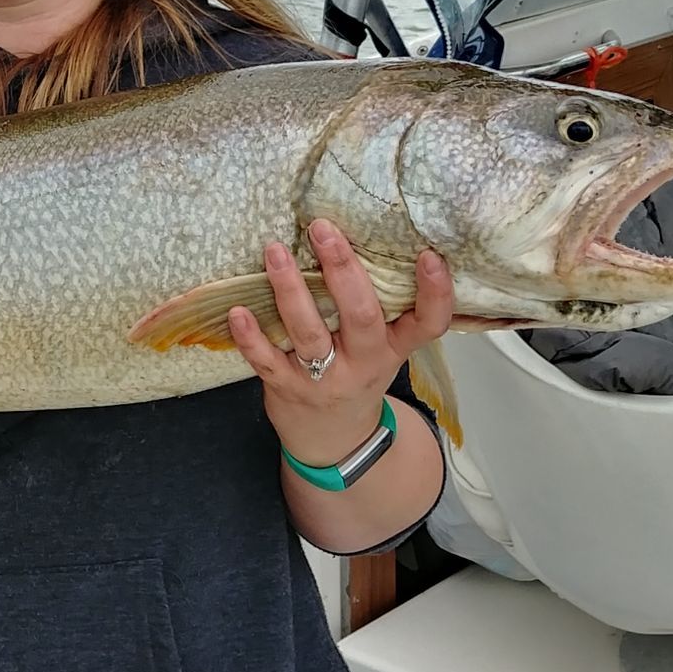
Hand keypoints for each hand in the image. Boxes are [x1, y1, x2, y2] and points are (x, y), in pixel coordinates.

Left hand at [227, 220, 452, 469]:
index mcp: (393, 347)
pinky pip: (268, 362)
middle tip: (323, 229)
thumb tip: (357, 230)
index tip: (429, 255)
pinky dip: (251, 338)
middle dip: (342, 271)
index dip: (434, 292)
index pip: (428, 323)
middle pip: (361, 317)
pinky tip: (237, 311)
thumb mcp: (381, 347)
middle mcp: (364, 363)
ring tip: (275, 251)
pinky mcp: (288, 389)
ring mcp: (325, 380)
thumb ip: (378, 305)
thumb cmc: (357, 374)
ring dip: (290, 290)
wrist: (334, 443)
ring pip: (310, 334)